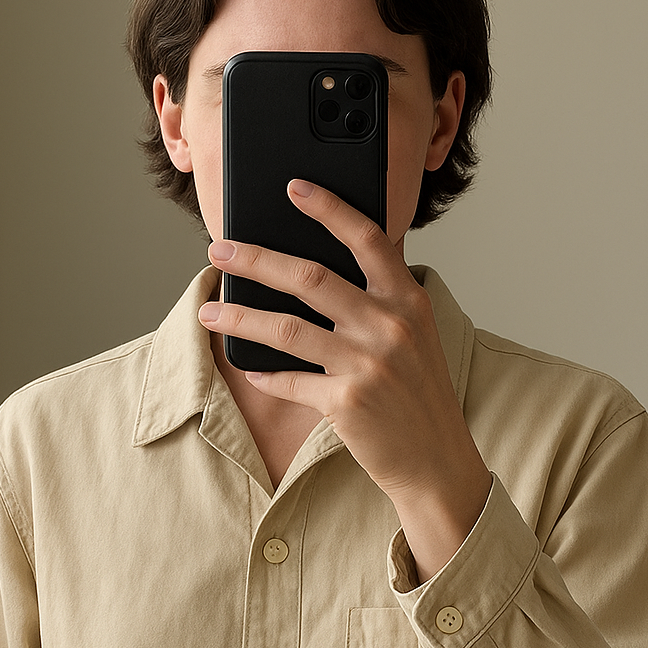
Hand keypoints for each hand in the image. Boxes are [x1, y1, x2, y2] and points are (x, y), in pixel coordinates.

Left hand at [198, 179, 492, 580]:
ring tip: (210, 310)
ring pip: (287, 329)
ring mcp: (368, 365)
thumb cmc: (418, 394)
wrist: (437, 460)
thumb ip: (378, 302)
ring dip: (240, 315)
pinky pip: (289, 379)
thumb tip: (311, 273)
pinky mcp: (346, 402)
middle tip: (219, 248)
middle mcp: (390, 326)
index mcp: (408, 300)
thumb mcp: (414, 337)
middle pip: (311, 277)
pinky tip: (248, 366)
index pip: (368, 238)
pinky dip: (263, 372)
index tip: (293, 188)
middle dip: (256, 259)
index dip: (329, 208)